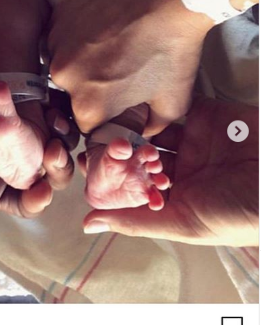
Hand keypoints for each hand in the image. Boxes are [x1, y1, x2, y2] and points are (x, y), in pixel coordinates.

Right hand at [0, 22, 77, 291]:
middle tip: (54, 148)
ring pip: (53, 140)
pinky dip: (56, 111)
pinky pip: (51, 110)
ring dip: (59, 136)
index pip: (27, 201)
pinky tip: (54, 109)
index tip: (41, 185)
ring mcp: (16, 128)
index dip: (39, 197)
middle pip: (46, 171)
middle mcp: (5, 159)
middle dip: (55, 165)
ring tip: (55, 126)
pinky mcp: (22, 100)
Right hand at [48, 0, 213, 135]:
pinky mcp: (58, 15)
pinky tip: (101, 28)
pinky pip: (61, 37)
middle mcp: (64, 76)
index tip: (118, 100)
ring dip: (81, 62)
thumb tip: (139, 131)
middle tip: (118, 68)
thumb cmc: (173, 46)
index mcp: (89, 104)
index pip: (88, 123)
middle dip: (92, 88)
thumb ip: (151, 128)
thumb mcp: (174, 102)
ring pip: (64, 65)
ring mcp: (57, 42)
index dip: (106, 115)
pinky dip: (76, 37)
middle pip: (73, 94)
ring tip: (110, 45)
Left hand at [83, 98, 258, 246]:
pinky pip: (173, 105)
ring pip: (152, 127)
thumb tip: (87, 223)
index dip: (111, 174)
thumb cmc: (236, 214)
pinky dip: (157, 103)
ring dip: (137, 124)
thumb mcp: (182, 222)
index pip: (132, 182)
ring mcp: (191, 139)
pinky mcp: (205, 115)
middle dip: (122, 147)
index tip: (91, 161)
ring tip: (119, 121)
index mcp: (171, 195)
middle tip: (106, 137)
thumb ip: (135, 220)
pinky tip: (138, 100)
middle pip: (139, 152)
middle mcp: (178, 167)